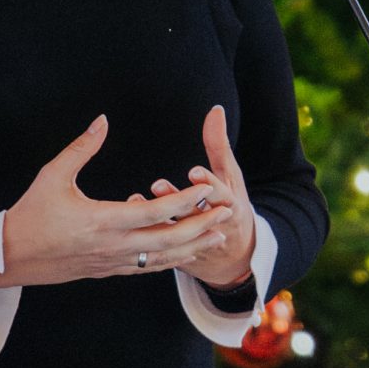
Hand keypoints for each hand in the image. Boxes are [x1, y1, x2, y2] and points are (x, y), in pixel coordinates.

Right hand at [0, 115, 235, 287]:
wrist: (9, 257)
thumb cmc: (30, 213)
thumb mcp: (52, 175)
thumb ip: (81, 148)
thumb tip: (103, 120)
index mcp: (102, 221)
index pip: (155, 212)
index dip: (185, 200)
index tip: (206, 188)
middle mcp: (112, 246)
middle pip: (169, 239)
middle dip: (202, 225)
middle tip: (227, 210)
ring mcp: (112, 262)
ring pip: (163, 258)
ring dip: (194, 246)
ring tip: (219, 234)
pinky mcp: (109, 271)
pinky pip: (148, 267)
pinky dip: (171, 259)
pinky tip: (187, 250)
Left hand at [150, 104, 256, 291]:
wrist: (236, 251)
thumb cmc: (230, 201)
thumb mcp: (230, 174)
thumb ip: (219, 144)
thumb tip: (215, 110)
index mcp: (230, 204)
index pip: (222, 194)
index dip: (209, 183)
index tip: (194, 171)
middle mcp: (215, 227)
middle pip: (198, 217)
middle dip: (178, 202)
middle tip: (157, 184)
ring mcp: (199, 244)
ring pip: (178, 236)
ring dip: (159, 219)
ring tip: (137, 200)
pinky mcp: (181, 257)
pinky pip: (163, 248)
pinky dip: (148, 233)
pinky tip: (132, 213)